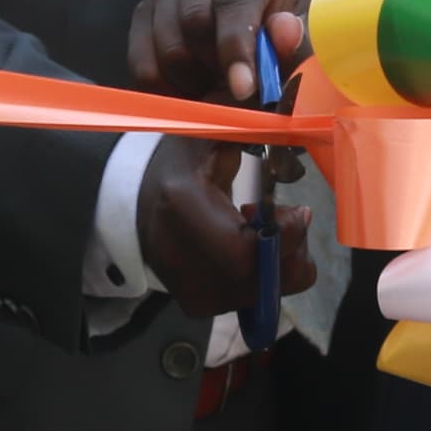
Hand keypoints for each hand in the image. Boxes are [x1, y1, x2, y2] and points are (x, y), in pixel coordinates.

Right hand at [129, 0, 307, 104]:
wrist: (260, 22)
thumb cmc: (284, 27)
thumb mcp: (305, 35)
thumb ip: (299, 39)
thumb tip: (284, 31)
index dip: (237, 47)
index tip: (243, 89)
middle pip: (194, 21)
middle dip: (216, 67)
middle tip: (238, 90)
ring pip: (167, 46)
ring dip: (194, 82)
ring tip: (221, 85)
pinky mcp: (144, 10)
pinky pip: (142, 63)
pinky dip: (167, 90)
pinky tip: (193, 89)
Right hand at [138, 134, 312, 319]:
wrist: (134, 205)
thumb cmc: (177, 166)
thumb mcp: (209, 141)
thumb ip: (248, 136)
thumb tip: (290, 124)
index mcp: (183, 210)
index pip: (253, 249)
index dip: (289, 234)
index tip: (297, 209)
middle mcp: (185, 262)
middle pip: (268, 278)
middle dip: (291, 248)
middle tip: (280, 218)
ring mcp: (192, 292)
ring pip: (268, 293)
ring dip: (278, 261)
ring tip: (256, 232)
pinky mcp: (198, 306)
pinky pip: (254, 299)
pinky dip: (261, 274)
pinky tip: (243, 250)